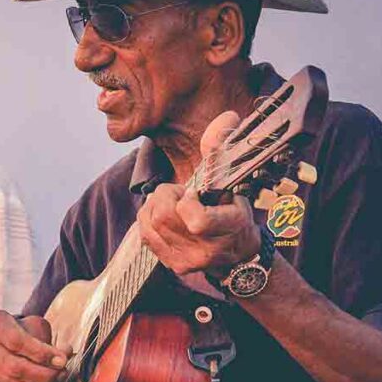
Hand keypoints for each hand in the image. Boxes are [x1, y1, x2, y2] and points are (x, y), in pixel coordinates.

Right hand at [0, 310, 70, 381]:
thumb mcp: (32, 324)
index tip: (62, 359)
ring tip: (57, 380)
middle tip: (62, 372)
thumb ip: (47, 337)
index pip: (16, 341)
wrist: (0, 349)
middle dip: (45, 374)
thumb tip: (63, 355)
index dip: (41, 353)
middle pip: (15, 367)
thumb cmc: (22, 333)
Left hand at [137, 111, 259, 276]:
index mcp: (229, 228)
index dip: (187, 201)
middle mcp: (207, 250)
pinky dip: (149, 217)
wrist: (237, 258)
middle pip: (164, 215)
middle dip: (166, 195)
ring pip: (150, 221)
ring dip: (156, 204)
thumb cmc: (234, 215)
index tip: (194, 192)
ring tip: (174, 205)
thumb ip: (222, 153)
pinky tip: (165, 216)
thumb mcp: (234, 185)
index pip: (196, 220)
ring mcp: (187, 261)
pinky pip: (144, 232)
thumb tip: (227, 117)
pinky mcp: (171, 264)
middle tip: (180, 193)